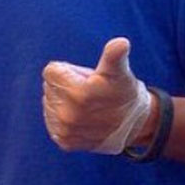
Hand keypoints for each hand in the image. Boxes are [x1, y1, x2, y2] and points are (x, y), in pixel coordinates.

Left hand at [42, 37, 151, 153]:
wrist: (136, 125)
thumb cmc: (124, 92)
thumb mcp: (120, 72)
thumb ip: (114, 56)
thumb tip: (121, 43)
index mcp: (78, 93)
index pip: (51, 71)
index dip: (69, 71)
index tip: (87, 79)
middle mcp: (68, 115)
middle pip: (49, 86)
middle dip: (66, 85)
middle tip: (89, 93)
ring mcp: (65, 130)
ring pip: (49, 102)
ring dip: (63, 101)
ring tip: (87, 106)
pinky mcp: (65, 142)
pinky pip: (51, 121)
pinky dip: (62, 118)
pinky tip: (80, 118)